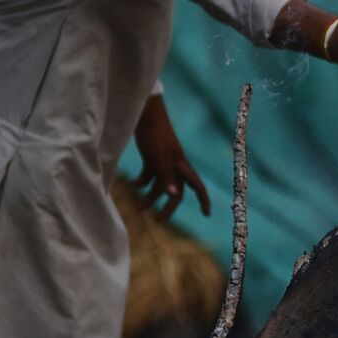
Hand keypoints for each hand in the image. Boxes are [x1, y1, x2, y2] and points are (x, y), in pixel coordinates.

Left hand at [134, 95, 210, 221]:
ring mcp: (163, 162)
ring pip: (159, 185)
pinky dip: (141, 183)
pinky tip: (132, 186)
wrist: (146, 117)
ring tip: (138, 208)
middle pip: (175, 191)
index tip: (206, 214)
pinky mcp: (152, 158)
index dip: (203, 201)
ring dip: (150, 197)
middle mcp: (175, 167)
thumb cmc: (155, 136)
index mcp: (181, 167)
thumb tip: (173, 196)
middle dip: (168, 207)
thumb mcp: (159, 158)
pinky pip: (149, 175)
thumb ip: (165, 177)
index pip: (197, 187)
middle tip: (158, 220)